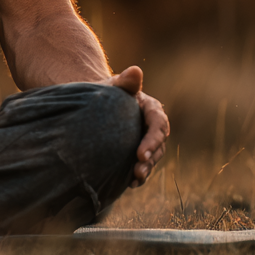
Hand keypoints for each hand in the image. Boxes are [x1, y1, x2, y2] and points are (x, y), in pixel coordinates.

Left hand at [106, 66, 168, 187]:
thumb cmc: (107, 91)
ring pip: (152, 158)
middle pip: (158, 145)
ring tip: (135, 179)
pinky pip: (142, 165)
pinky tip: (129, 184)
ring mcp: (147, 140)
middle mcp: (152, 126)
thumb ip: (126, 81)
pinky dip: (138, 176)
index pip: (158, 125)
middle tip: (138, 170)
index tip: (140, 153)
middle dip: (150, 159)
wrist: (96, 102)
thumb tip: (135, 70)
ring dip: (145, 169)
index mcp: (151, 109)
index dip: (152, 140)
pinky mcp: (138, 151)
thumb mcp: (114, 84)